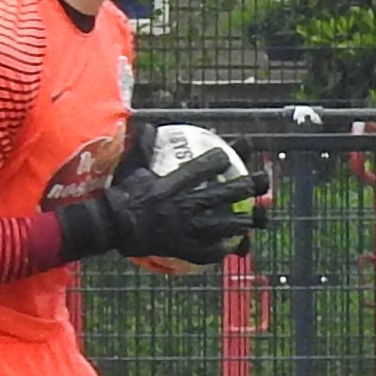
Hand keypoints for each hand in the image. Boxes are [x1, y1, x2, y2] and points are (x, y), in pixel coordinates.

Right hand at [71, 151, 264, 266]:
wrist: (113, 227)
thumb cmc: (122, 194)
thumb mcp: (132, 166)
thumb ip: (144, 145)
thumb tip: (149, 124)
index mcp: (178, 183)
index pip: (209, 165)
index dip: (223, 158)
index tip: (232, 151)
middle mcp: (189, 205)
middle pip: (229, 193)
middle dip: (250, 185)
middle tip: (262, 180)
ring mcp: (190, 229)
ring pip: (229, 224)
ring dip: (245, 219)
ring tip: (255, 217)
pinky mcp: (187, 249)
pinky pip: (212, 251)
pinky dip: (223, 248)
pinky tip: (232, 247)